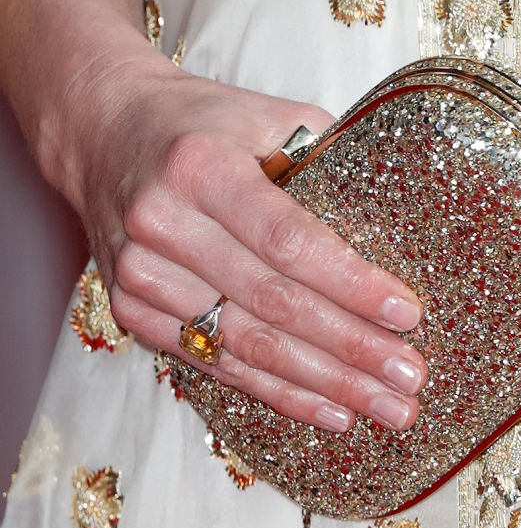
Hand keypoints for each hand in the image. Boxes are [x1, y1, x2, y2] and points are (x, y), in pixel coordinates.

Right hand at [68, 63, 425, 432]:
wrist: (102, 133)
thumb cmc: (202, 123)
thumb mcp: (267, 116)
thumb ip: (328, 159)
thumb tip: (401, 216)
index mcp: (202, 169)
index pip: (289, 241)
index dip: (351, 284)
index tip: (407, 315)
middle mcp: (164, 225)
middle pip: (274, 304)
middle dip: (351, 349)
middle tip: (410, 379)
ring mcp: (141, 277)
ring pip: (249, 347)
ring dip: (325, 385)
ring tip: (388, 409)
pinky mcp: (134, 313)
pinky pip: (218, 366)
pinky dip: (279, 393)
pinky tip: (332, 412)